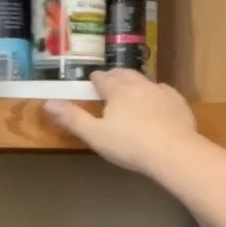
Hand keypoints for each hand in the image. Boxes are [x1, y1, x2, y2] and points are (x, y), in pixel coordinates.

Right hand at [43, 69, 198, 177]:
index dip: (96, 79)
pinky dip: (156, 94)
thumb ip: (73, 118)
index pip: (103, 78)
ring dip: (136, 83)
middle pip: (124, 74)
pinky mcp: (178, 102)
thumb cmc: (130, 145)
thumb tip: (47, 102)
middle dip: (115, 75)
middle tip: (110, 79)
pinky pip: (164, 92)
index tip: (93, 80)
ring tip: (132, 90)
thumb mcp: (95, 135)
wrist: (173, 152)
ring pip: (145, 81)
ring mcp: (161, 92)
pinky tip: (157, 103)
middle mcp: (139, 85)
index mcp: (117, 90)